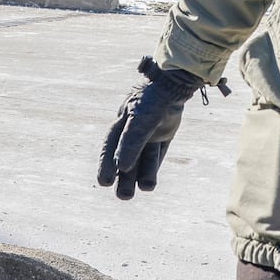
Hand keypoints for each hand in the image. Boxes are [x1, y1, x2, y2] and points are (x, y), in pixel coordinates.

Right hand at [96, 57, 202, 199]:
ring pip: (143, 159)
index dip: (106, 165)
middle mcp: (134, 129)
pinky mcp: (164, 134)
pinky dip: (153, 167)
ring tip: (144, 190)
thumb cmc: (152, 100)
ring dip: (141, 175)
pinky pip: (157, 154)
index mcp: (122, 122)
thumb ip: (131, 143)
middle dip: (124, 177)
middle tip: (123, 196)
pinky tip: (150, 182)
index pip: (110, 147)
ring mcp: (150, 132)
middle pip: (126, 158)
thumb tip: (121, 168)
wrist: (175, 83)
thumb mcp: (140, 121)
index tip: (104, 183)